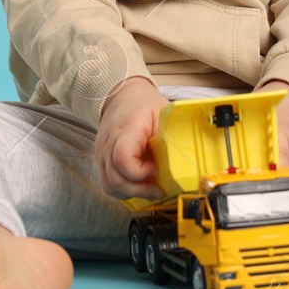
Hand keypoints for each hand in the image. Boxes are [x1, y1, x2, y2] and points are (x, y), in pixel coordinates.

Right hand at [95, 76, 167, 199]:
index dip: (139, 172)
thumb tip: (186, 158)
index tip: (156, 168)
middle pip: (115, 178)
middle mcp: (109, 144)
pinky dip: (123, 189)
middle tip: (157, 189)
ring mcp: (102, 154)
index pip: (122, 159)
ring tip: (149, 189)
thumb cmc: (143, 104)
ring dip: (130, 192)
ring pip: (109, 185)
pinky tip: (138, 185)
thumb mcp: (162, 113)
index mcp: (126, 130)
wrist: (122, 95)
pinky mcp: (102, 160)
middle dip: (139, 189)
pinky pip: (108, 182)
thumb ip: (171, 134)